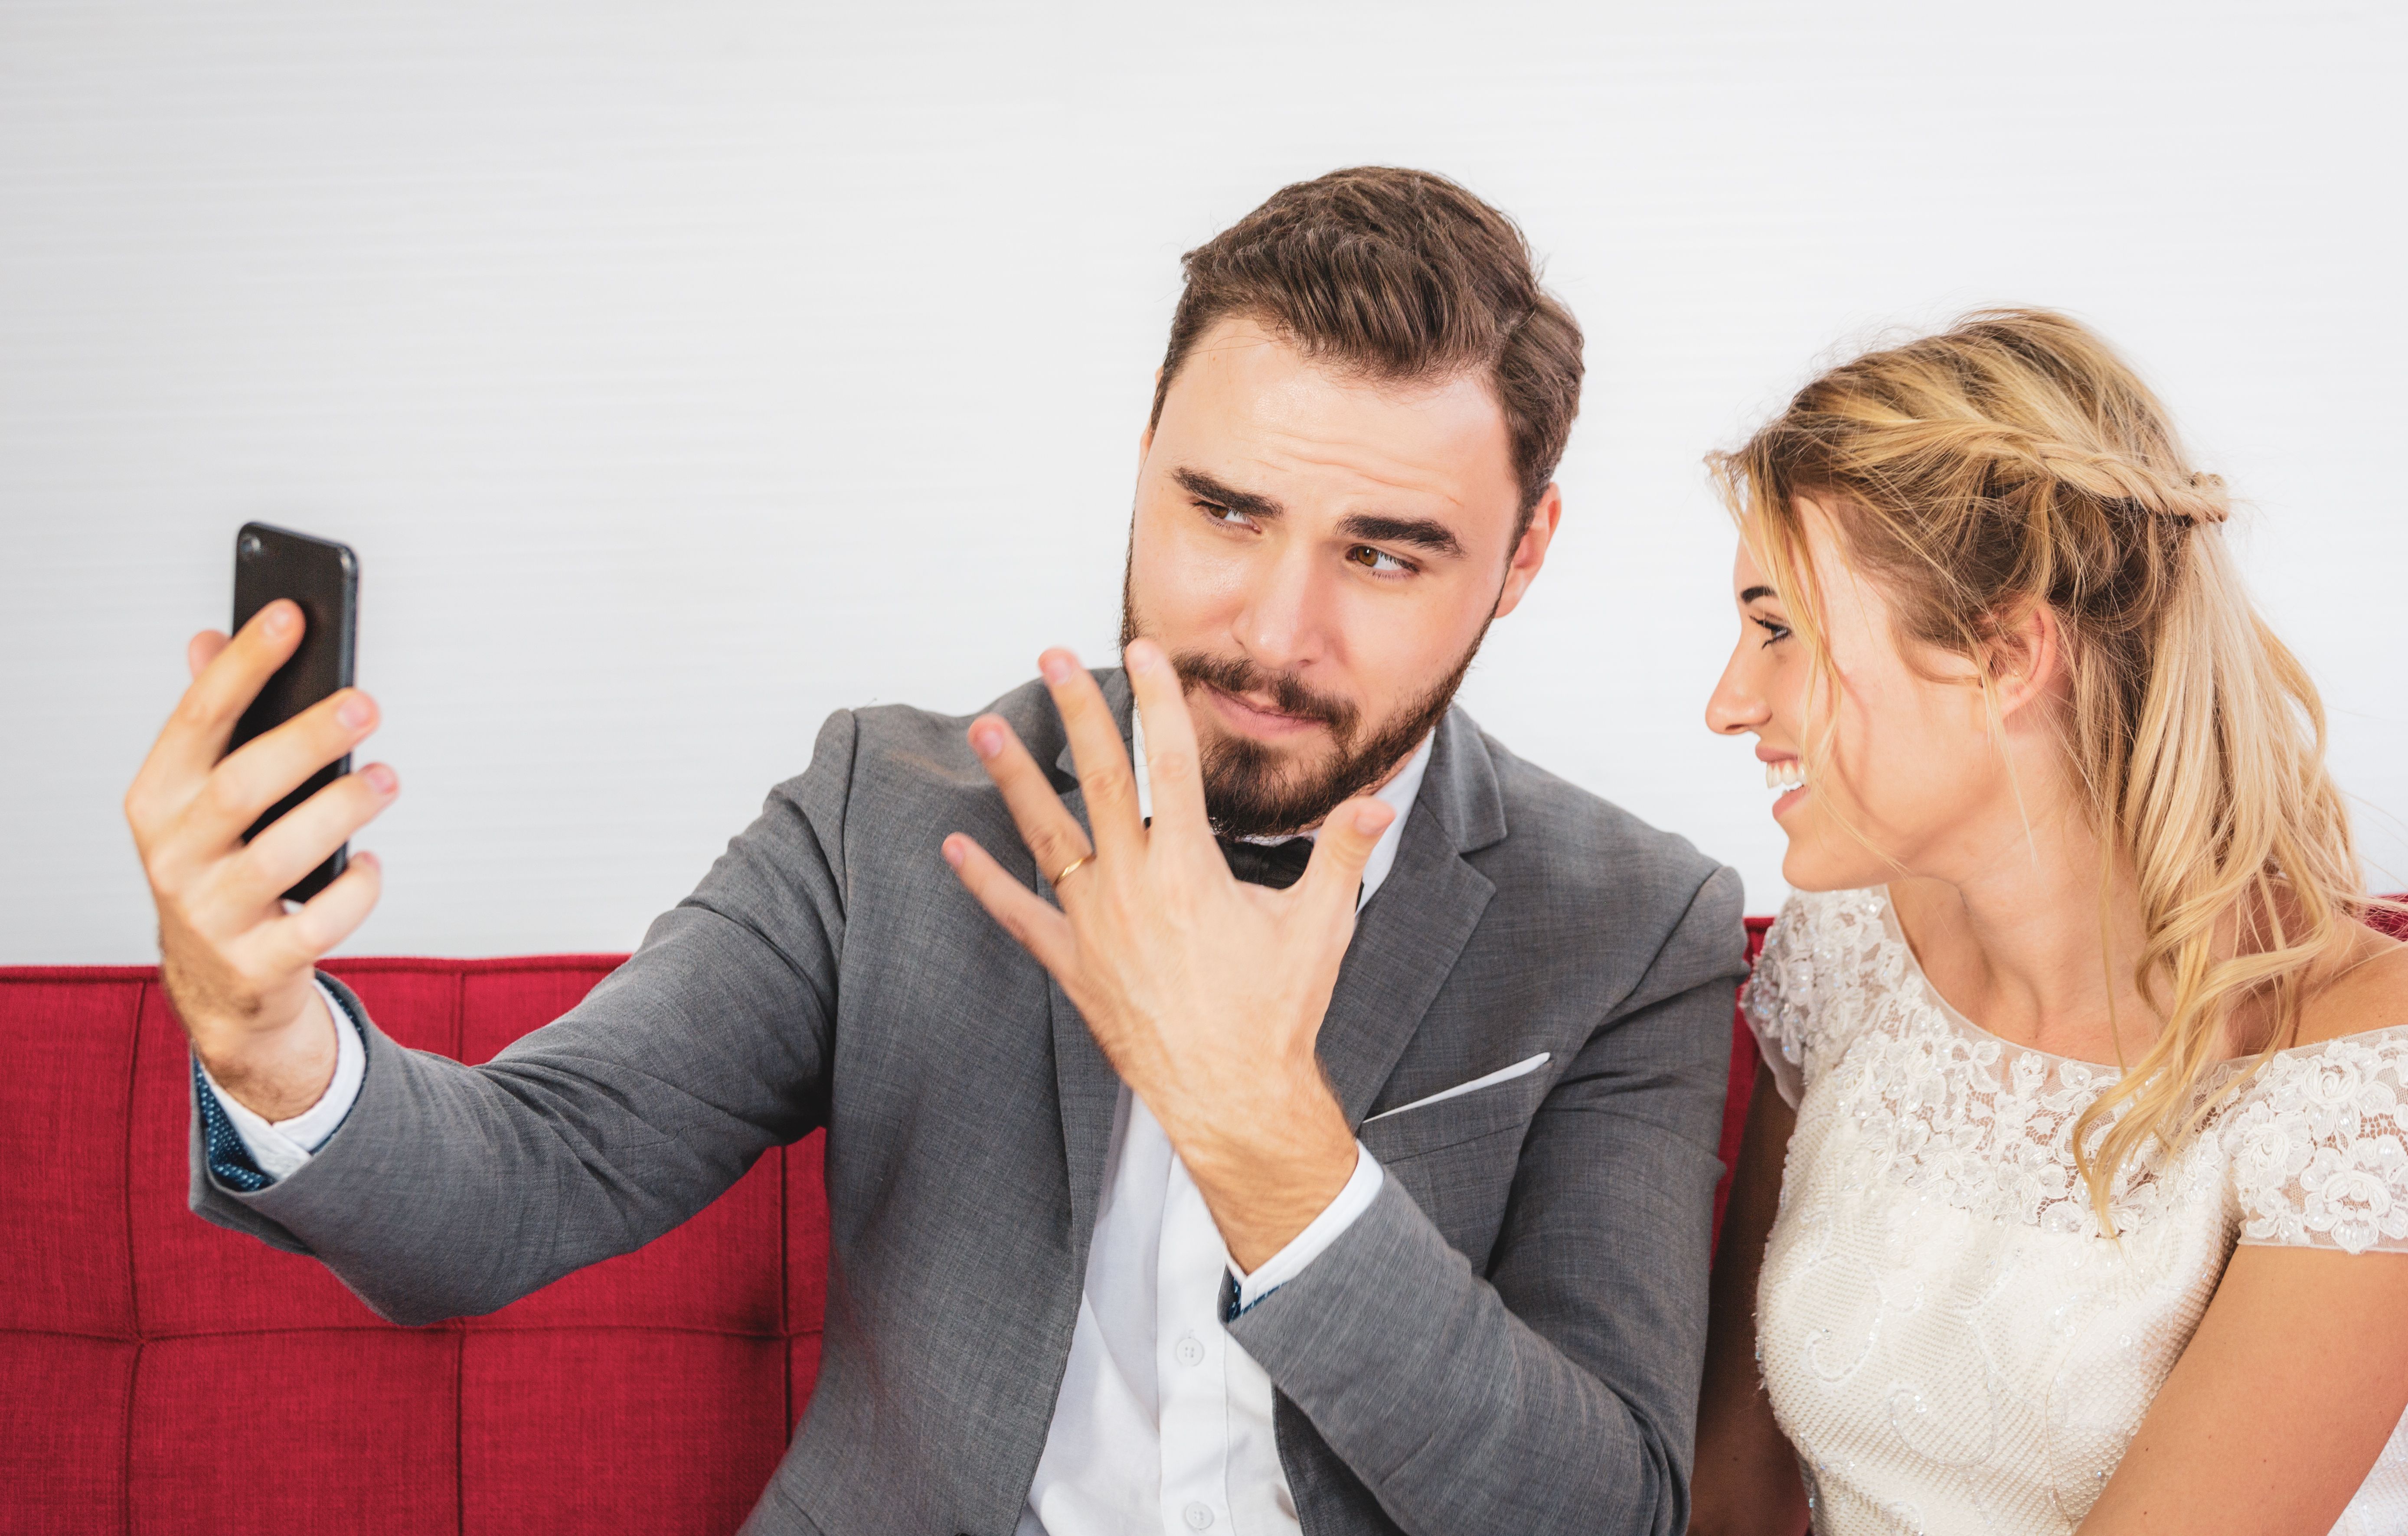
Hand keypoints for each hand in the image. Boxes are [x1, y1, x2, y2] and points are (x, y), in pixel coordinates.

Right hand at [123, 600, 397, 1119]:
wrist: (221, 986)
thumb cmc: (222, 870)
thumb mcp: (199, 799)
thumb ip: (208, 722)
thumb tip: (207, 636)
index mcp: (157, 800)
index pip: (198, 717)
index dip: (243, 663)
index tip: (290, 614)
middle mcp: (174, 855)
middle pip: (243, 784)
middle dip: (307, 737)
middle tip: (366, 703)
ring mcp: (211, 914)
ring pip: (281, 853)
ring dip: (343, 809)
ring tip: (385, 778)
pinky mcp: (256, 963)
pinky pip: (317, 923)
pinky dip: (355, 889)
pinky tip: (373, 863)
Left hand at [943, 640, 1393, 1270]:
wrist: (1234, 1096)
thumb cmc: (1275, 1014)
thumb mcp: (1320, 926)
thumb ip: (1342, 854)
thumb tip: (1375, 804)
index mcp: (1190, 867)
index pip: (1172, 760)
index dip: (1157, 699)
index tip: (1142, 652)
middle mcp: (1134, 886)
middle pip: (1099, 777)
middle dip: (1077, 711)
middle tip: (1052, 658)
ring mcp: (1096, 925)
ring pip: (1047, 834)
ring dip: (1016, 778)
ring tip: (985, 730)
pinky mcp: (1073, 966)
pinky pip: (1019, 916)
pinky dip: (985, 882)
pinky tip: (956, 849)